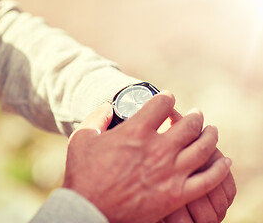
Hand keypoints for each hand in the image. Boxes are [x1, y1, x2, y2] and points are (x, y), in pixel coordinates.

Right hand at [63, 91, 231, 222]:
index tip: (168, 98)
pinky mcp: (176, 194)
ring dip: (210, 135)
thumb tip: (108, 106)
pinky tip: (224, 161)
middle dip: (194, 115)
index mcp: (136, 131)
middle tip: (196, 114)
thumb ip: (97, 116)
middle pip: (189, 124)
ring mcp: (170, 172)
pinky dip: (219, 169)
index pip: (162, 104)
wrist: (88, 209)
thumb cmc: (83, 173)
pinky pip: (208, 180)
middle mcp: (158, 148)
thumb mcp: (82, 137)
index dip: (167, 98)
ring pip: (203, 147)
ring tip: (212, 130)